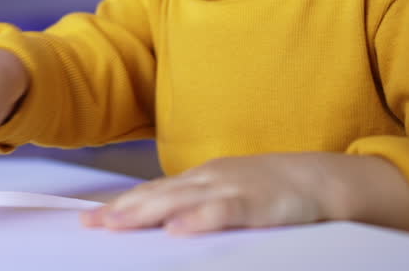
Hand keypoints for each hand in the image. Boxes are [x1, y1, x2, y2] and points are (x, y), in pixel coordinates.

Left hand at [80, 153, 339, 234]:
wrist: (319, 180)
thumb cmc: (270, 191)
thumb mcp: (226, 195)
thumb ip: (194, 206)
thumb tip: (160, 225)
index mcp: (200, 179)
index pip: (152, 192)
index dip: (121, 206)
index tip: (89, 221)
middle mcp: (208, 180)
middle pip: (157, 195)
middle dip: (122, 210)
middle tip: (90, 225)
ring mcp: (230, 188)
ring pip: (180, 200)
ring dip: (146, 212)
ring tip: (117, 224)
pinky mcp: (255, 203)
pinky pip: (222, 211)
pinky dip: (198, 219)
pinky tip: (176, 230)